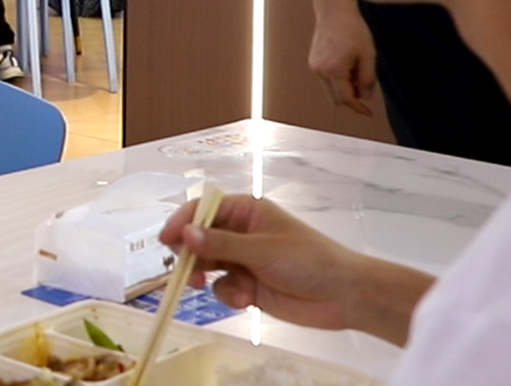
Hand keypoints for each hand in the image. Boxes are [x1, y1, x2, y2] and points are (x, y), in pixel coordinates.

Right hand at [160, 195, 430, 344]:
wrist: (343, 295)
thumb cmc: (307, 260)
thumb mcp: (262, 249)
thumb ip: (222, 244)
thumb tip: (186, 235)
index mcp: (246, 211)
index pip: (204, 210)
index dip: (183, 222)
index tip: (167, 240)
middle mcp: (241, 233)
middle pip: (201, 239)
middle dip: (190, 254)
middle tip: (183, 270)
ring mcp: (244, 260)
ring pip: (208, 264)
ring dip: (204, 275)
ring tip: (202, 285)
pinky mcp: (249, 286)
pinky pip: (223, 287)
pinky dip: (227, 294)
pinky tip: (243, 299)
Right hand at [308, 10, 376, 117]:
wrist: (334, 12)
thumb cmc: (353, 30)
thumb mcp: (368, 55)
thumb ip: (368, 79)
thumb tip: (366, 98)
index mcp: (335, 70)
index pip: (347, 99)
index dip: (359, 108)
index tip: (369, 113)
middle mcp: (320, 71)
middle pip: (336, 99)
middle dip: (351, 98)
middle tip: (365, 87)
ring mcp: (314, 67)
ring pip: (330, 90)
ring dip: (344, 89)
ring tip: (356, 70)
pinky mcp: (312, 63)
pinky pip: (326, 80)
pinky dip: (337, 80)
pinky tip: (346, 65)